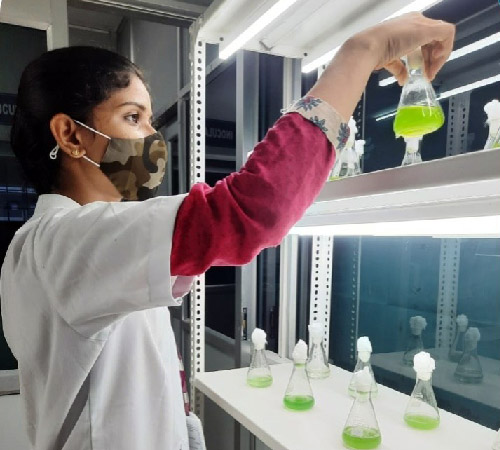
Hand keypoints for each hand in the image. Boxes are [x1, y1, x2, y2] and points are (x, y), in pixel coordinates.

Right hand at [308, 13, 454, 120]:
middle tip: (427, 74)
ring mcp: (420, 25)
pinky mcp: (426, 29)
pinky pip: (446, 35)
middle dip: (432, 59)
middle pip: (433, 40)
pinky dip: (443, 53)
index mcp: (404, 25)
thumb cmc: (370, 53)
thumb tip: (404, 78)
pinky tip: (431, 67)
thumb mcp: (388, 60)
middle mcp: (414, 22)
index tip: (422, 71)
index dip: (426, 55)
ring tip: (428, 74)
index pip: (423, 38)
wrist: (365, 47)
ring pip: (440, 38)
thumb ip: (398, 67)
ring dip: (436, 59)